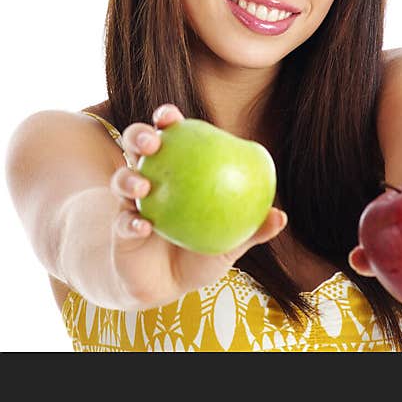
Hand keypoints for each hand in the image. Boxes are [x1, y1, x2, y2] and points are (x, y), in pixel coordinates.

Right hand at [108, 103, 287, 307]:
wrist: (167, 286)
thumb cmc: (199, 254)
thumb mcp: (230, 243)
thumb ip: (252, 229)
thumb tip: (280, 216)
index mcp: (175, 171)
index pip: (170, 136)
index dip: (166, 119)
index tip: (168, 115)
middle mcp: (148, 180)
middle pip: (136, 147)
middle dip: (139, 136)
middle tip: (152, 142)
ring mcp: (130, 204)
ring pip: (121, 180)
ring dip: (129, 178)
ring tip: (143, 185)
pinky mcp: (120, 230)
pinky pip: (123, 223)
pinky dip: (130, 223)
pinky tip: (142, 225)